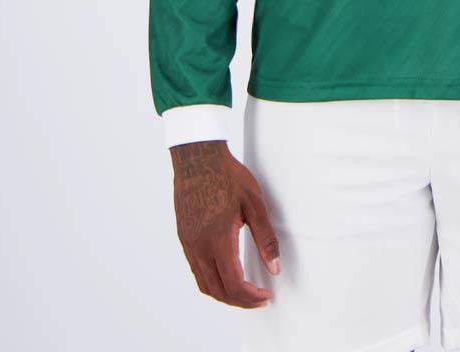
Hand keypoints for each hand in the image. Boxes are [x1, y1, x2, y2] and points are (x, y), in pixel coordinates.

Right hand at [170, 139, 279, 307]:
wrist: (197, 157)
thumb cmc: (226, 176)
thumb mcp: (254, 204)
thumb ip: (266, 239)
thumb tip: (275, 267)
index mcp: (218, 240)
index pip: (234, 284)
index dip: (251, 298)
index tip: (265, 296)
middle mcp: (199, 247)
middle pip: (218, 291)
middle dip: (240, 301)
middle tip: (258, 299)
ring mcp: (189, 243)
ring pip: (205, 284)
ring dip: (224, 294)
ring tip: (244, 292)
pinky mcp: (184, 237)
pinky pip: (196, 270)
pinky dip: (212, 281)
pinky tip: (226, 273)